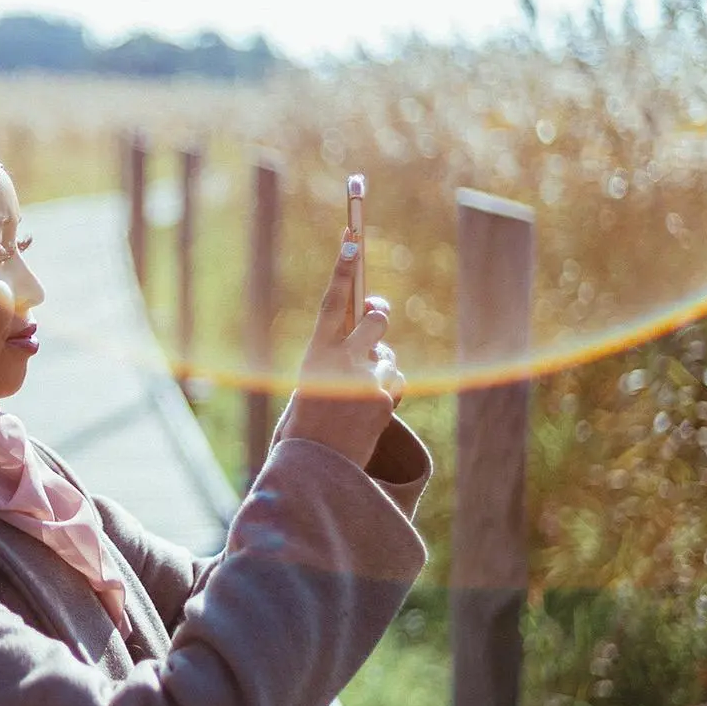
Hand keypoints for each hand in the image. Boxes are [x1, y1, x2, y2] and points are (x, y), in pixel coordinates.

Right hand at [271, 232, 405, 467]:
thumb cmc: (311, 419)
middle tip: (374, 319)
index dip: (342, 270)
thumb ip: (340, 349)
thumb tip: (375, 322)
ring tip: (358, 394)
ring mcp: (365, 379)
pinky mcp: (385, 398)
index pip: (331, 302)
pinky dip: (388, 390)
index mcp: (315, 354)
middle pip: (375, 320)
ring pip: (387, 355)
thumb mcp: (315, 378)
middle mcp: (340, 361)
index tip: (352, 241)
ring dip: (379, 368)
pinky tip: (369, 409)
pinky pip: (395, 380)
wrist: (318, 465)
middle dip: (377, 319)